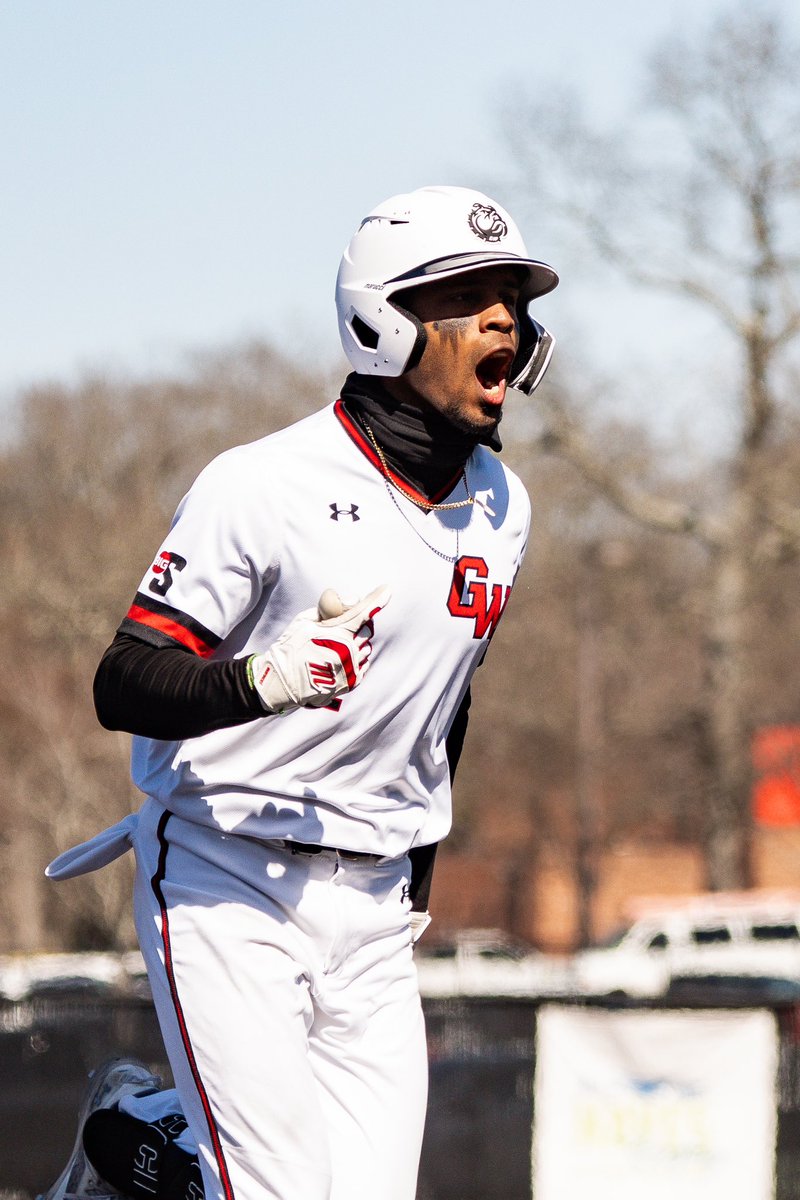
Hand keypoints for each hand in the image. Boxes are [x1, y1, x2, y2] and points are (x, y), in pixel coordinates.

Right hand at [249, 585, 389, 713]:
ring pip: (366, 648)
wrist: (283, 682)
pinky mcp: (352, 682)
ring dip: (356, 643)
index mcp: (337, 634)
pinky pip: (364, 664)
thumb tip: (354, 600)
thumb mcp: (304, 620)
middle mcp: (348, 652)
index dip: (376, 600)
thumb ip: (330, 609)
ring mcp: (351, 668)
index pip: (363, 613)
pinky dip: (356, 658)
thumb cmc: (291, 647)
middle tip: (342, 627)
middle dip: (358, 625)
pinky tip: (339, 659)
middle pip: (366, 630)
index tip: (387, 590)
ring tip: (335, 648)